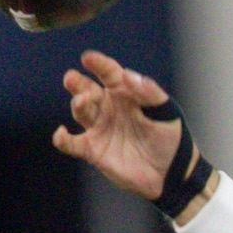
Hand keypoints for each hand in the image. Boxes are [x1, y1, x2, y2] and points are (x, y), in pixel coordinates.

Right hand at [52, 53, 180, 201]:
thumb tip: (127, 75)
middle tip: (71, 78)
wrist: (171, 173)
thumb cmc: (171, 138)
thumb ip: (149, 92)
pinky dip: (63, 140)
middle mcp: (109, 108)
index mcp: (125, 94)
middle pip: (88, 90)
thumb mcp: (166, 111)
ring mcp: (100, 129)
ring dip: (78, 104)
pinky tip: (61, 134)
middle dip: (78, 83)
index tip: (88, 58)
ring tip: (82, 101)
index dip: (98, 65)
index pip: (109, 74)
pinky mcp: (94, 151)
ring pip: (81, 112)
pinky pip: (73, 144)